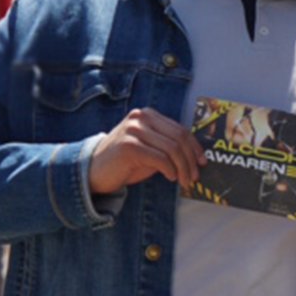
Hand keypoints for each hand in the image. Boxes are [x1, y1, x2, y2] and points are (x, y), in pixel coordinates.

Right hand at [87, 109, 203, 194]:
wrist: (93, 171)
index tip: (202, 161)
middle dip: (190, 159)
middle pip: (179, 137)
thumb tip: (195, 157)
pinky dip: (169, 170)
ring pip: (171, 148)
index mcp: (148, 115)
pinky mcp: (129, 146)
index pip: (180, 129)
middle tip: (194, 176)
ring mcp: (133, 130)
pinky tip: (171, 177)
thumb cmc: (125, 162)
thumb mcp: (149, 149)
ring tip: (184, 181)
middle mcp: (141, 117)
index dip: (194, 147)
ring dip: (182, 168)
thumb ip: (167, 146)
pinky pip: (159, 158)